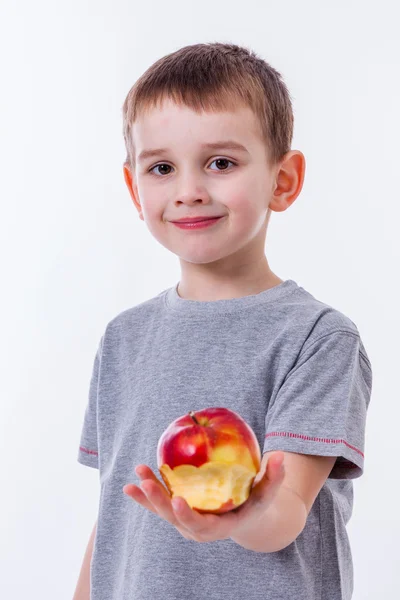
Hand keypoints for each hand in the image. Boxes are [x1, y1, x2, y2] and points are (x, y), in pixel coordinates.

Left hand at [122, 451, 284, 542]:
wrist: (243, 516)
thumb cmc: (256, 503)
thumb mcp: (267, 493)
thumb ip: (274, 477)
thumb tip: (280, 456)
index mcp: (218, 528)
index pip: (200, 526)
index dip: (187, 515)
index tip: (178, 500)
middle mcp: (196, 528)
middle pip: (174, 519)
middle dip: (158, 502)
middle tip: (147, 483)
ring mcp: (184, 520)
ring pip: (162, 510)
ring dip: (147, 496)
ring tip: (136, 478)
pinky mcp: (176, 510)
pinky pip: (158, 504)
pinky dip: (143, 496)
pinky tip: (129, 486)